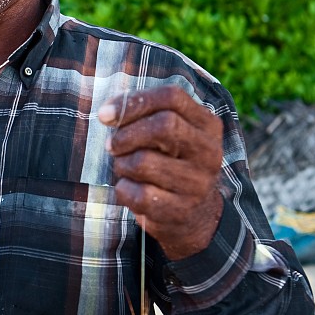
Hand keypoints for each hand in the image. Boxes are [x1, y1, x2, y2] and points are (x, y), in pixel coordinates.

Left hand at [98, 85, 223, 259]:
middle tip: (112, 145)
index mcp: (207, 125)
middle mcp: (208, 152)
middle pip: (163, 126)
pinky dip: (123, 189)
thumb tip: (108, 113)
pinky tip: (130, 189)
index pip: (172, 98)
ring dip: (122, 164)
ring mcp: (197, 184)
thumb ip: (149, 117)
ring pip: (144, 162)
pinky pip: (138, 194)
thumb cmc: (172, 164)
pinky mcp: (180, 211)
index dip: (134, 102)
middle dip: (126, 135)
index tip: (105, 114)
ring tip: (124, 168)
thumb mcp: (172, 136)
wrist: (196, 216)